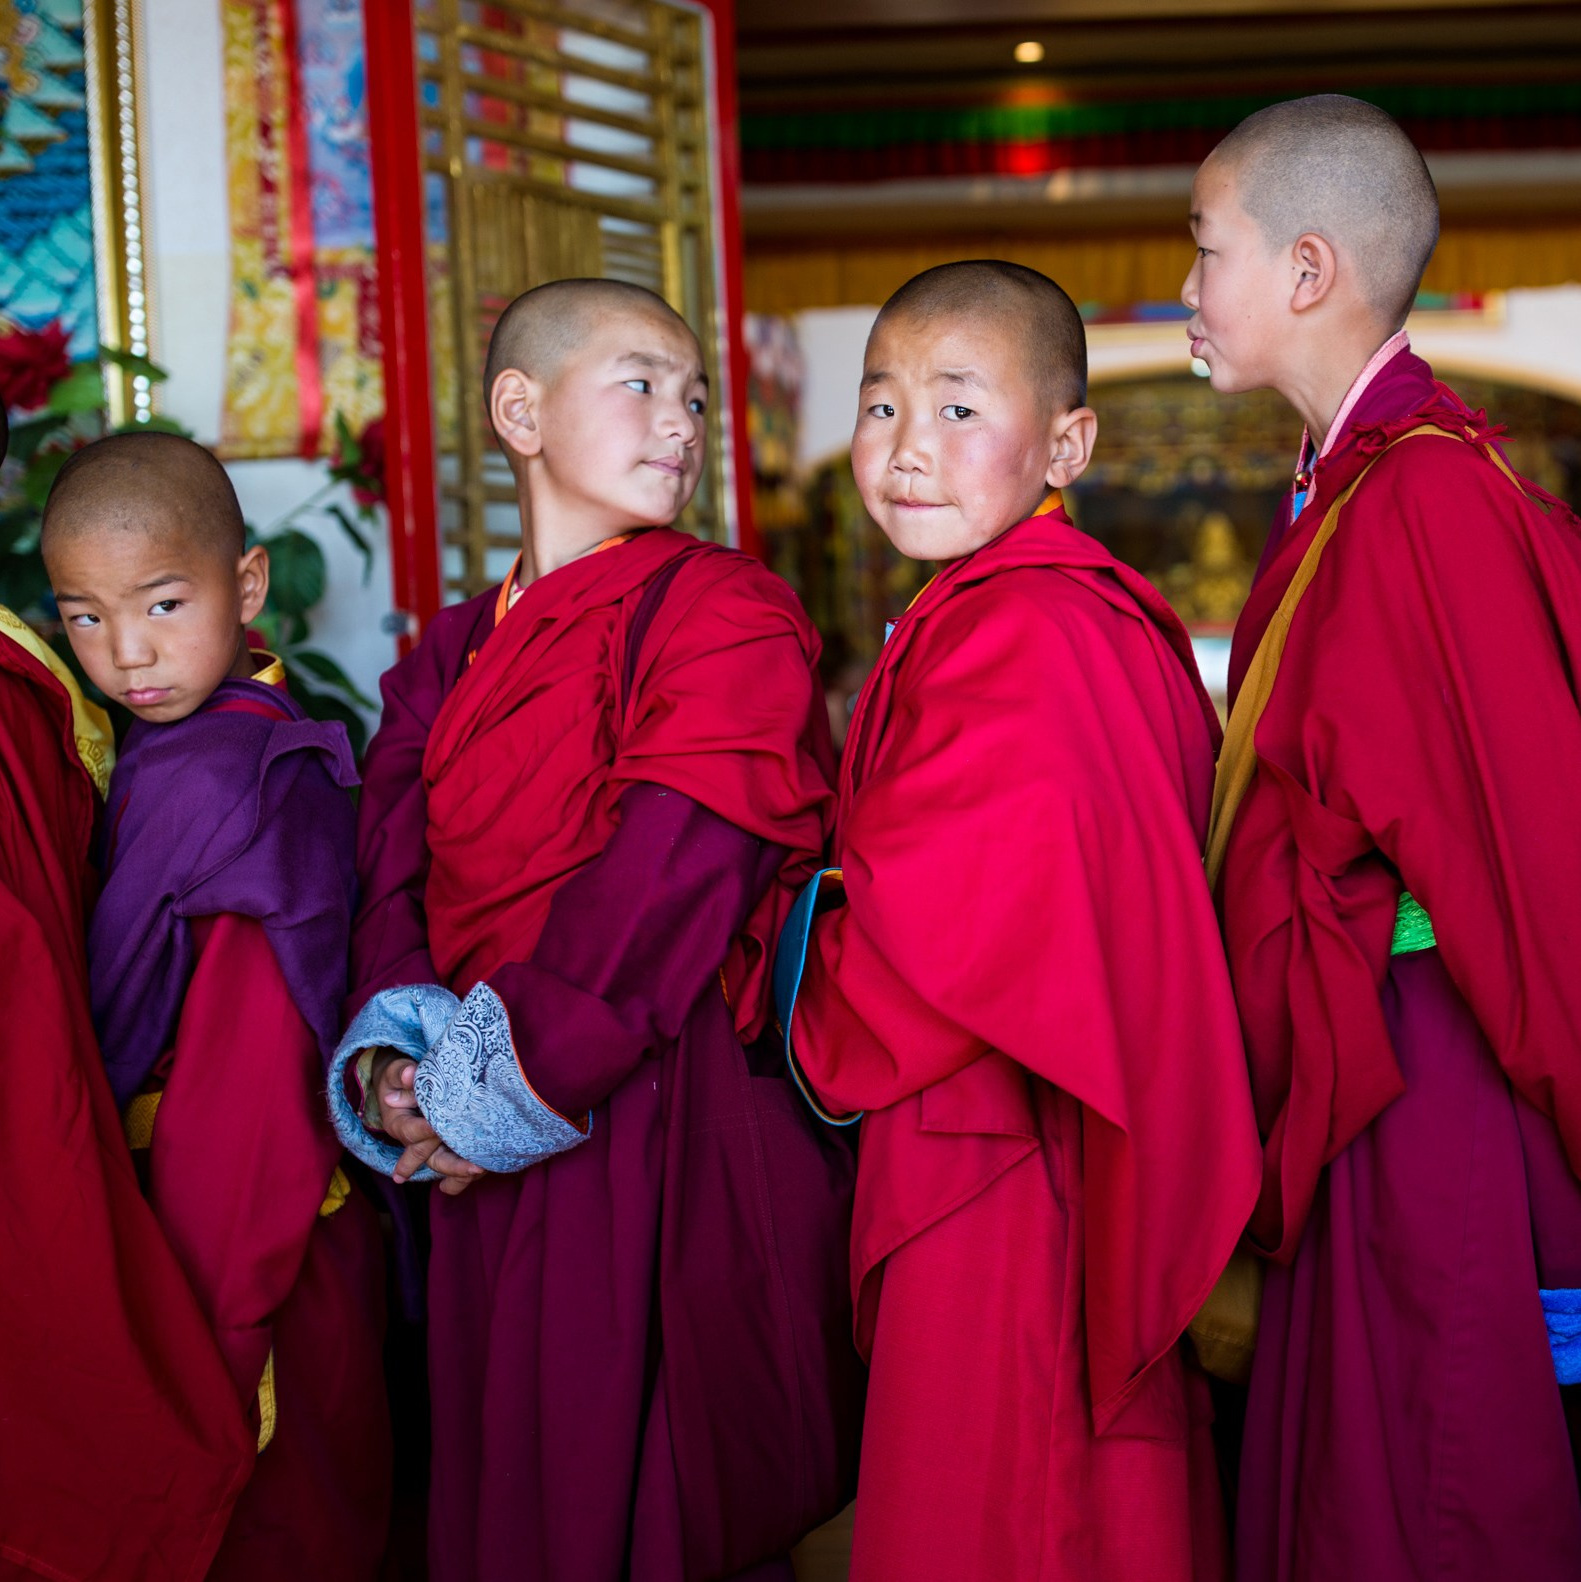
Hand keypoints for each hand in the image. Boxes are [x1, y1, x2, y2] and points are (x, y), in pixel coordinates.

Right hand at [368, 1051, 486, 1193]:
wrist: (399, 1086)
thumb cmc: (399, 1078)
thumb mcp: (396, 1073)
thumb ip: (402, 1074)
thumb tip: (410, 1073)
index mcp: (398, 1124)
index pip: (412, 1132)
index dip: (426, 1131)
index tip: (440, 1128)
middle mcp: (413, 1140)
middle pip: (430, 1158)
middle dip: (451, 1165)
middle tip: (475, 1168)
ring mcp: (428, 1144)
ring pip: (443, 1163)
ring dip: (461, 1171)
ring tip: (481, 1171)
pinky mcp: (442, 1143)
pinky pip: (453, 1159)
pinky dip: (465, 1169)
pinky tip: (484, 1169)